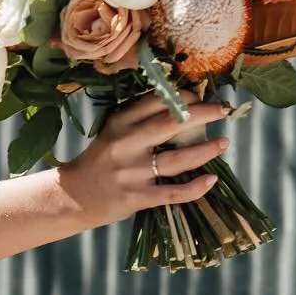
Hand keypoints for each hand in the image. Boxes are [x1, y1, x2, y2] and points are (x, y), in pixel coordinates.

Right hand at [56, 91, 230, 225]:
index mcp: (119, 123)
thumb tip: (185, 106)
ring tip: (222, 143)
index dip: (185, 96)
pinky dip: (195, 188)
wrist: (72, 197)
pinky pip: (173, 192)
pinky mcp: (136, 197)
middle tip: (223, 110)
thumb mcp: (112, 132)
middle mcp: (126, 145)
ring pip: (178, 159)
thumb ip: (140, 119)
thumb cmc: (99, 162)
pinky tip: (210, 180)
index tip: (200, 98)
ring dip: (206, 150)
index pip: (158, 101)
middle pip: (172, 123)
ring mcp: (132, 173)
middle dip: (204, 114)